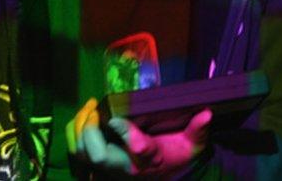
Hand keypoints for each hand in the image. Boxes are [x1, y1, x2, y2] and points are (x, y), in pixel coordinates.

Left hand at [66, 97, 211, 178]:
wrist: (166, 173)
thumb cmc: (179, 154)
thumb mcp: (193, 144)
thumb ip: (198, 130)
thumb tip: (206, 114)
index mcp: (150, 159)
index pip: (136, 150)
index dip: (125, 133)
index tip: (116, 117)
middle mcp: (126, 166)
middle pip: (98, 156)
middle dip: (91, 131)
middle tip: (95, 108)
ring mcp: (110, 166)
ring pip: (83, 153)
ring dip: (80, 129)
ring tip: (88, 107)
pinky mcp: (100, 161)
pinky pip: (78, 151)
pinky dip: (75, 132)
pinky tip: (85, 114)